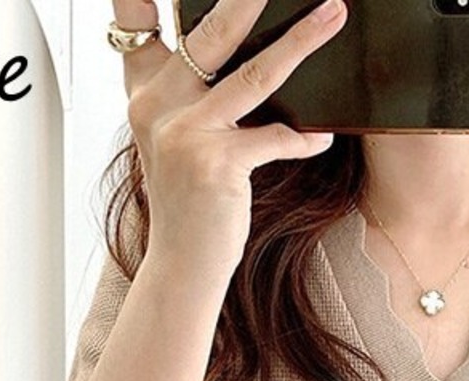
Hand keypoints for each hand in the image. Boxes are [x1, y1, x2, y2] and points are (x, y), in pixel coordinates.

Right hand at [113, 0, 348, 281]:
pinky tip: (322, 137)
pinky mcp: (216, 163)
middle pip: (212, 32)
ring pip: (254, 73)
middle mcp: (159, 105)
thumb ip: (195, 99)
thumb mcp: (178, 143)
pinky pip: (275, 136)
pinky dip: (304, 138)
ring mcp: (186, 133)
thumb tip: (247, 58)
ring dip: (301, 42)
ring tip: (332, 15)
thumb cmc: (189, 206)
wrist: (182, 267)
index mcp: (145, 94)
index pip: (136, 22)